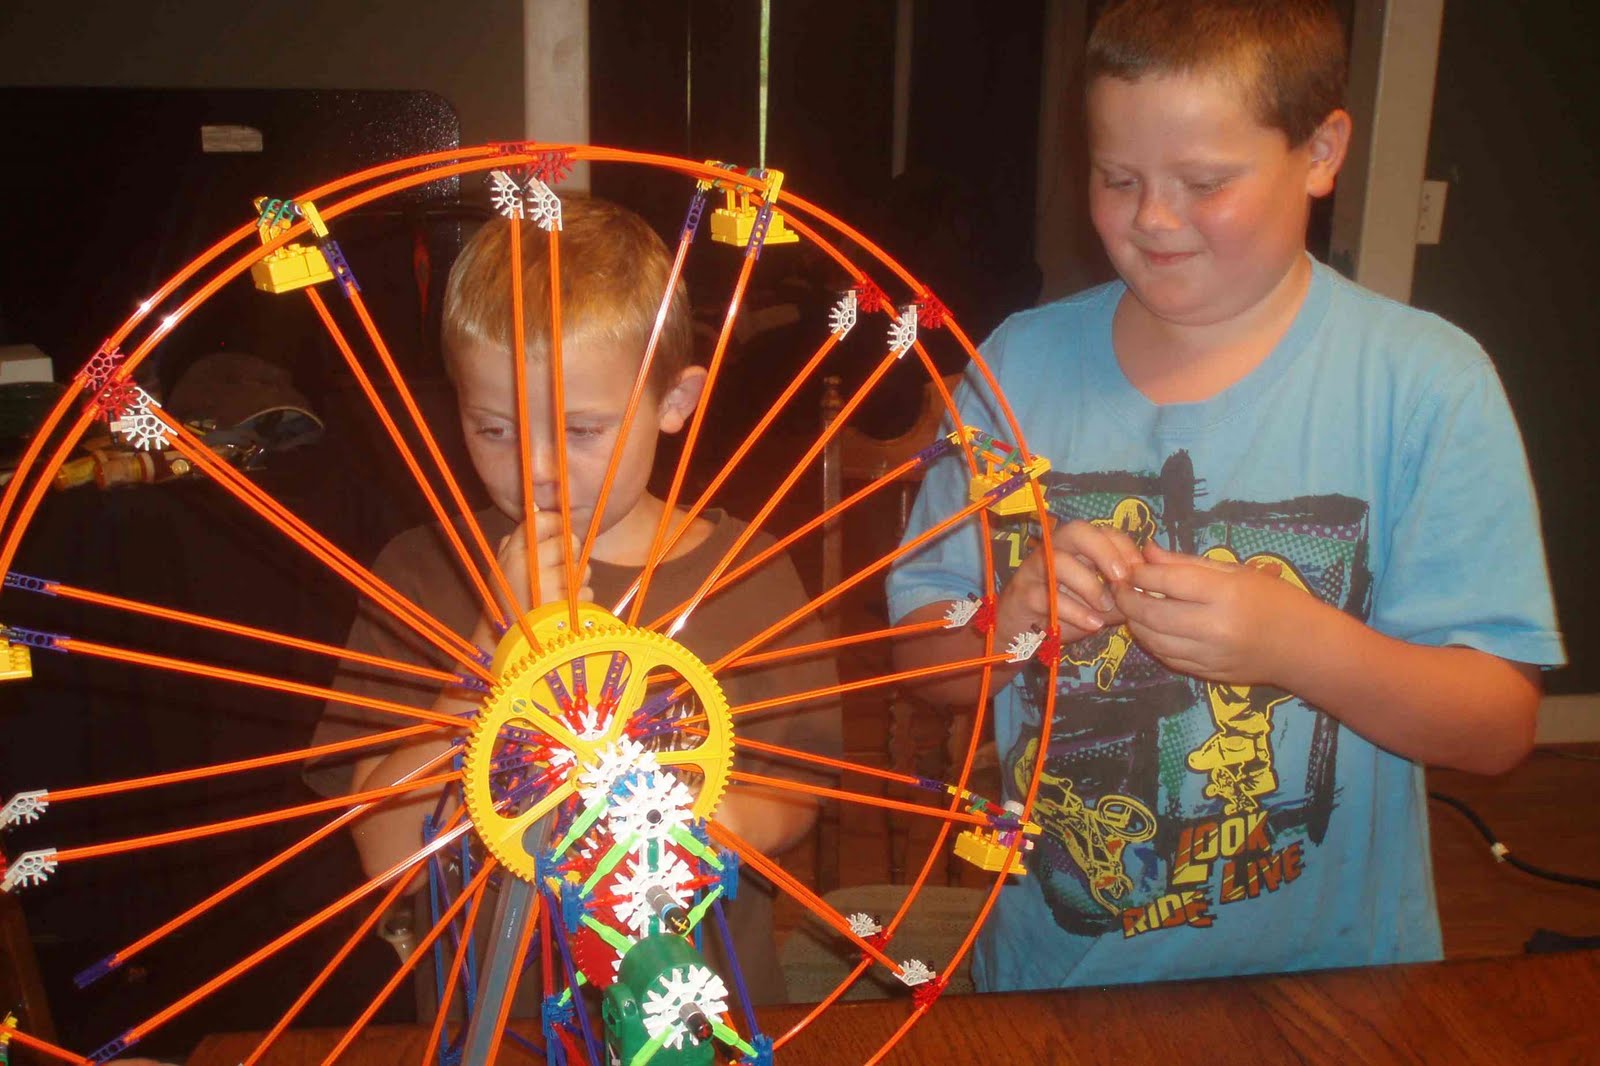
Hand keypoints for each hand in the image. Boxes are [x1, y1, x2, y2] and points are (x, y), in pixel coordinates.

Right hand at [495, 509, 593, 617]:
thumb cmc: (507, 605)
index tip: (560, 531)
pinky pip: (586, 593)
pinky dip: (580, 602)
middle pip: (570, 541)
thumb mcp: (502, 570)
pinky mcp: (566, 606)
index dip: (557, 523)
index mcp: (513, 553)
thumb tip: (536, 513)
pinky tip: (562, 612)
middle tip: (559, 572)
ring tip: (557, 595)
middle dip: (571, 555)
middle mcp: (530, 565)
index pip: (542, 520)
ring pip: (583, 568)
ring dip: (577, 581)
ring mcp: (549, 585)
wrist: (509, 646)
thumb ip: (515, 543)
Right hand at [995, 519, 1142, 645]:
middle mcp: (1055, 549)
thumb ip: (1123, 596)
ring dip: (1090, 586)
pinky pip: (1047, 597)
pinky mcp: (1023, 594)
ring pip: (1060, 562)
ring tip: (1105, 608)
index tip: (1141, 574)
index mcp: (1077, 546)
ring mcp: (1036, 570)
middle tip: (1121, 579)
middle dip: (1104, 552)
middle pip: (1077, 531)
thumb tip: (1151, 595)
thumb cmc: (1065, 609)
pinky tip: (1093, 625)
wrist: (1023, 630)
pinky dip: (1074, 611)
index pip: (1105, 532)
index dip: (1126, 549)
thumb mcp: (1100, 602)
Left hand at [1114, 541, 1315, 682]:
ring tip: (1131, 607)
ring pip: (1153, 640)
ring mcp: (1209, 655)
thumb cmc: (1274, 599)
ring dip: (1135, 622)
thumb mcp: (1236, 572)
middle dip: (1128, 600)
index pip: (1167, 582)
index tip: (1131, 568)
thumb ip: (1188, 563)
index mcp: (1224, 594)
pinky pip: (1167, 658)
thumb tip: (1147, 550)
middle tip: (1119, 588)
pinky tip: (1150, 629)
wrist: (1304, 647)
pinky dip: (1152, 642)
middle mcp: (1214, 627)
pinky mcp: (1207, 674)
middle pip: (1152, 614)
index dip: (1140, 574)